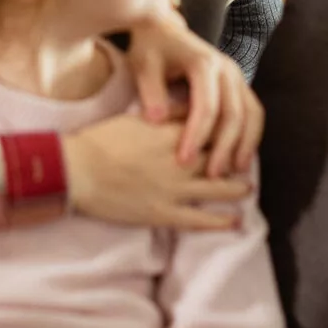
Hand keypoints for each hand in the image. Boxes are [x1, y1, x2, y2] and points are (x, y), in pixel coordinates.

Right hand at [63, 114, 248, 230]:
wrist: (78, 171)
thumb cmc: (101, 140)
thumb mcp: (136, 117)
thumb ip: (166, 113)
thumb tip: (190, 106)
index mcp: (171, 135)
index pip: (209, 131)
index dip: (224, 133)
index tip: (233, 133)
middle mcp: (179, 162)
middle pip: (218, 159)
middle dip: (234, 159)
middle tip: (247, 160)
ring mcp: (174, 190)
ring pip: (217, 189)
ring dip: (236, 189)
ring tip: (248, 189)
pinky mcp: (164, 213)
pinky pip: (200, 220)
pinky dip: (221, 221)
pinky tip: (236, 221)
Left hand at [123, 9, 263, 177]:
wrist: (163, 28)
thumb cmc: (150, 49)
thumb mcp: (143, 64)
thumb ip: (150, 90)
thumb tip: (156, 120)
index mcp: (203, 62)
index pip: (206, 106)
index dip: (197, 136)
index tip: (184, 160)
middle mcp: (226, 68)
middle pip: (234, 113)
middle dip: (224, 147)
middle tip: (212, 175)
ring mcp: (237, 75)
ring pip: (251, 114)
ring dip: (245, 144)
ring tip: (234, 172)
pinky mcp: (239, 83)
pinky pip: (253, 111)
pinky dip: (250, 135)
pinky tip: (240, 157)